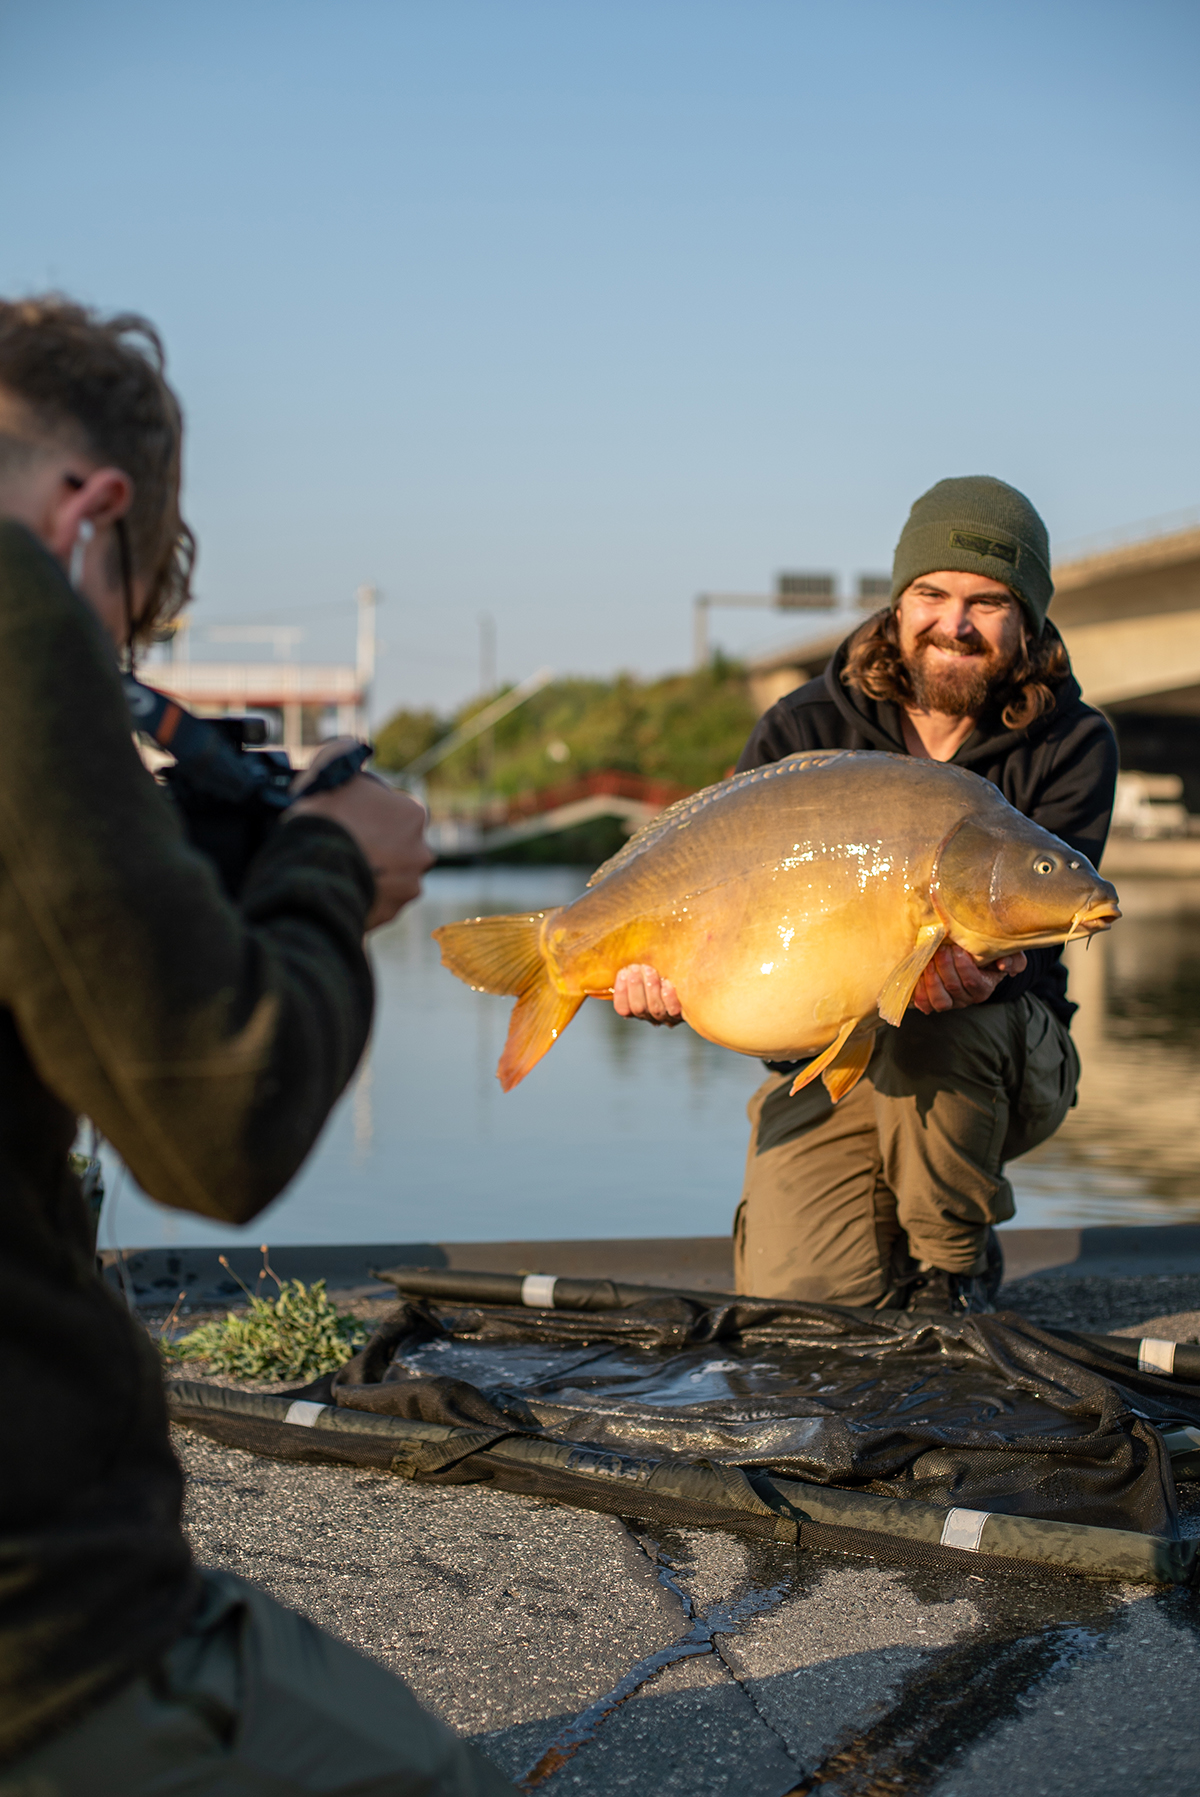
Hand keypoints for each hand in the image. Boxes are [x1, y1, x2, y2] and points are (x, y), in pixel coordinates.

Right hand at [288, 740, 433, 929]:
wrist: (313, 873)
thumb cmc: (322, 819)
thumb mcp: (328, 770)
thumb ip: (342, 753)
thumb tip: (352, 746)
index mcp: (413, 815)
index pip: (393, 811)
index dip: (366, 813)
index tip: (346, 819)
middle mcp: (420, 852)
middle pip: (396, 845)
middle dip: (375, 846)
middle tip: (343, 845)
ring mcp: (408, 887)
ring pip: (389, 876)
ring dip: (371, 873)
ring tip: (340, 870)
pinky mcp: (391, 914)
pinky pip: (378, 903)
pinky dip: (364, 898)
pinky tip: (341, 888)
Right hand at [612, 964, 682, 1025]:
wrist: (693, 983)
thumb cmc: (663, 972)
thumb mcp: (645, 973)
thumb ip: (633, 971)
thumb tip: (624, 962)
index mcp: (637, 1008)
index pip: (622, 1008)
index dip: (620, 991)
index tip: (623, 972)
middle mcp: (651, 1016)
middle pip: (638, 1008)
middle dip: (635, 986)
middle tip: (635, 968)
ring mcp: (667, 1017)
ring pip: (655, 1008)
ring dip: (651, 987)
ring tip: (650, 970)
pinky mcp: (682, 1014)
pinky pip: (674, 1010)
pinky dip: (669, 996)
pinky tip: (667, 982)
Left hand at [910, 943, 1026, 1014]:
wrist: (969, 959)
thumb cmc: (988, 955)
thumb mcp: (1006, 953)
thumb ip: (1014, 958)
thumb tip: (1003, 965)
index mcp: (983, 988)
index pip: (973, 982)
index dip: (963, 966)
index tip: (957, 948)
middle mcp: (966, 999)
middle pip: (954, 988)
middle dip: (945, 966)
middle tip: (941, 949)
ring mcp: (949, 1002)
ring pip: (939, 1000)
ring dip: (932, 980)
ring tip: (928, 960)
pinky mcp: (932, 1002)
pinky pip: (924, 1003)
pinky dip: (919, 991)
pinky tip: (918, 974)